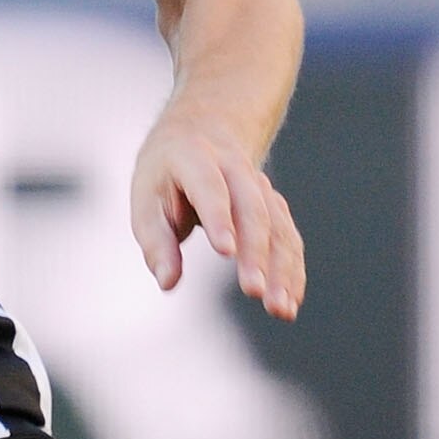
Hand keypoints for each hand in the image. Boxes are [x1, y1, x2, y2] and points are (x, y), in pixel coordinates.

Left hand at [131, 109, 304, 321]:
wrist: (204, 128)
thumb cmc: (166, 173)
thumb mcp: (146, 198)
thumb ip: (156, 240)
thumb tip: (168, 282)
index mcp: (195, 158)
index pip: (211, 187)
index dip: (219, 218)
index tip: (226, 252)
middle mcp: (234, 168)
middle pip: (252, 209)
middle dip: (256, 252)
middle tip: (253, 292)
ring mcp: (260, 185)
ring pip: (278, 226)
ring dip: (283, 269)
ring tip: (280, 310)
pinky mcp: (274, 206)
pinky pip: (288, 238)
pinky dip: (292, 270)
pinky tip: (290, 302)